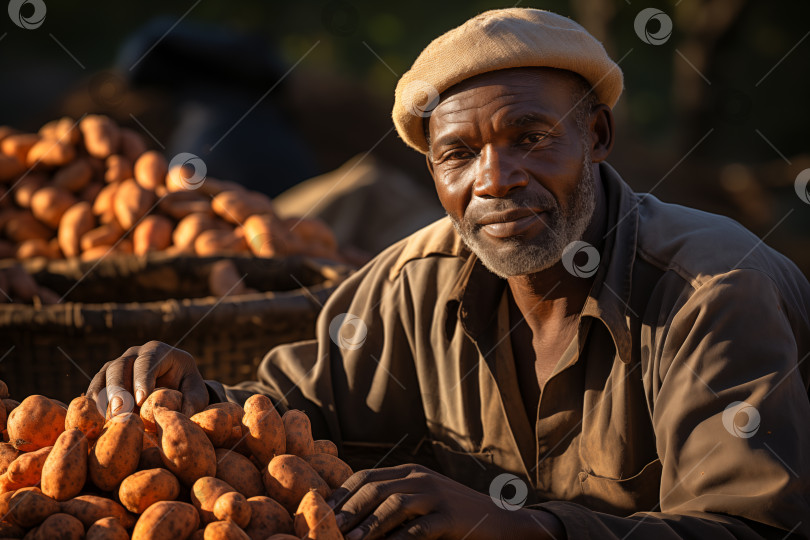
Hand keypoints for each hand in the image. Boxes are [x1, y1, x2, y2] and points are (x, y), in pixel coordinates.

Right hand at [86, 340, 207, 417]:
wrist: (174, 386)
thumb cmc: (186, 387)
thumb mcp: (196, 392)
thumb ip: (192, 402)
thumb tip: (182, 416)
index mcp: (158, 351)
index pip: (147, 361)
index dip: (142, 379)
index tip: (142, 400)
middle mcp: (134, 354)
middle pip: (120, 367)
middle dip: (119, 390)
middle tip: (120, 412)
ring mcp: (117, 365)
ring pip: (104, 377)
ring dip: (103, 398)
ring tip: (107, 420)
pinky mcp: (105, 380)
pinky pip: (95, 389)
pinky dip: (94, 404)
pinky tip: (95, 421)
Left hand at [327, 464, 562, 539]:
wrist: (501, 521)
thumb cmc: (454, 515)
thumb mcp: (422, 501)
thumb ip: (394, 503)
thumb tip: (351, 519)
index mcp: (410, 471)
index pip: (366, 476)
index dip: (341, 494)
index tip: (321, 513)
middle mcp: (421, 478)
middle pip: (375, 489)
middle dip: (348, 511)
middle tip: (327, 530)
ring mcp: (437, 495)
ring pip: (394, 506)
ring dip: (367, 526)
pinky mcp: (451, 517)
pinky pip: (419, 529)